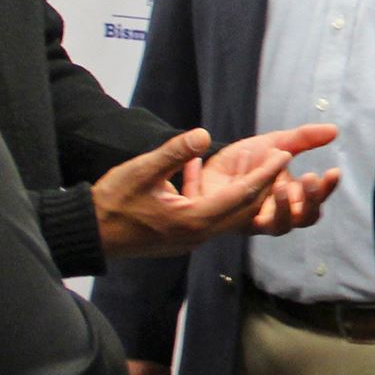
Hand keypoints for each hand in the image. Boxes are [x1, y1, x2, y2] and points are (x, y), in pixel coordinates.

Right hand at [93, 128, 291, 260]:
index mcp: (193, 220)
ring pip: (232, 216)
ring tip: (262, 168)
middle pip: (244, 209)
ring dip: (249, 192)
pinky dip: (226, 198)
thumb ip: (174, 152)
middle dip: (266, 184)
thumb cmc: (112, 202)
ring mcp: (192, 240)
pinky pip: (215, 217)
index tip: (285, 155)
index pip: (242, 196)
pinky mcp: (184, 238)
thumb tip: (204, 134)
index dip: (265, 174)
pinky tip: (218, 176)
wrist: (90, 234)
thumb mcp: (141, 170)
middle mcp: (199, 235)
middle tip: (284, 159)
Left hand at [208, 125, 340, 235]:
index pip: (317, 199)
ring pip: (280, 226)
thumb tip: (334, 130)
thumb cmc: (247, 160)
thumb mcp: (278, 143)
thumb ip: (304, 138)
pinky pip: (247, 220)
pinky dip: (246, 201)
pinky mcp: (236, 223)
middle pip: (304, 218)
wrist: (211, 164)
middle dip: (311, 200)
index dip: (327, 188)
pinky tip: (248, 181)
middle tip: (310, 177)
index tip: (333, 171)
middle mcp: (280, 213)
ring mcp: (258, 221)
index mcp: (293, 197)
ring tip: (280, 185)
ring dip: (283, 207)